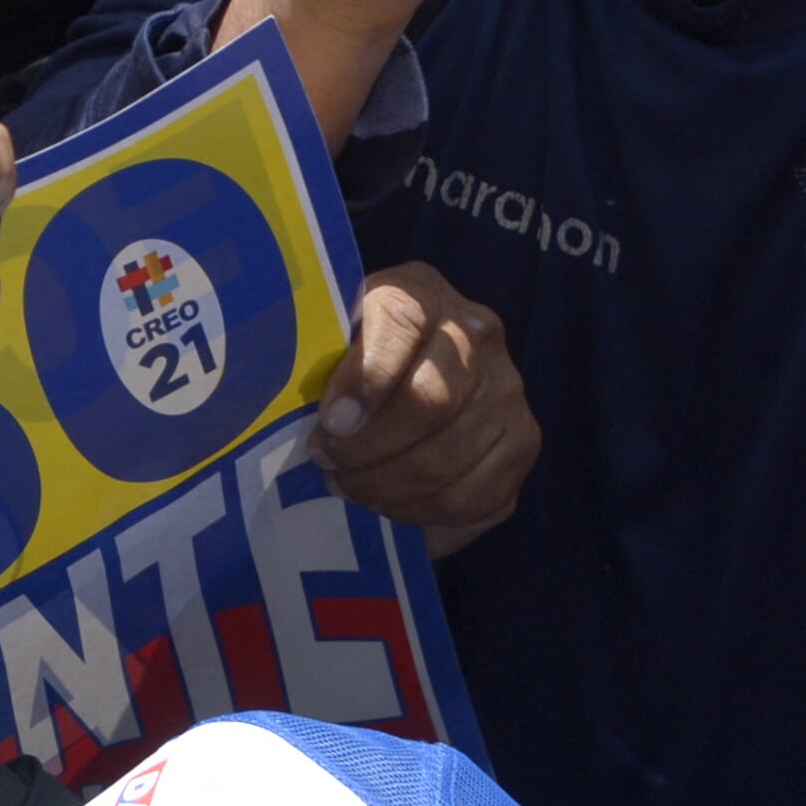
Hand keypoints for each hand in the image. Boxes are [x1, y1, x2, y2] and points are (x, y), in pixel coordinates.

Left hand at [308, 264, 534, 555]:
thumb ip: (316, 355)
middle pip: (429, 402)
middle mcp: (477, 333)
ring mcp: (508, 390)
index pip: (400, 324)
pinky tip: (389, 508)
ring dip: (388, 487)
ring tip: (352, 490)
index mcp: (422, 292)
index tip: (330, 424)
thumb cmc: (354, 354)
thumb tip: (282, 407)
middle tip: (329, 467)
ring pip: (448, 459)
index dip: (364, 379)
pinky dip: (424, 514)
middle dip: (368, 449)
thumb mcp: (333, 336)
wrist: (417, 365)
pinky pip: (474, 496)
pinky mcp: (522, 443)